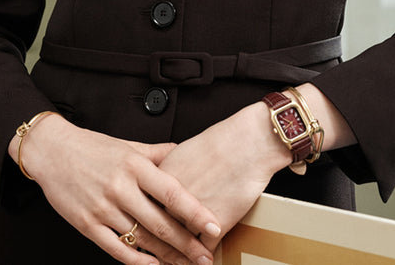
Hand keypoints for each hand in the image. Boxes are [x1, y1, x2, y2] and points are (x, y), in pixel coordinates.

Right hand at [10, 114, 220, 264]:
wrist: (52, 151)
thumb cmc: (93, 147)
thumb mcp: (129, 145)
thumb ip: (158, 153)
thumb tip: (186, 152)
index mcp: (134, 165)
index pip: (171, 192)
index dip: (195, 212)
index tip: (215, 226)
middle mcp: (120, 187)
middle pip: (160, 222)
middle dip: (187, 244)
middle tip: (206, 258)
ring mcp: (103, 208)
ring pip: (141, 239)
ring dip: (166, 257)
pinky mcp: (87, 225)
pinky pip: (117, 249)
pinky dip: (137, 261)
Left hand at [159, 103, 290, 253]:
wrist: (249, 142)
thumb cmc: (224, 140)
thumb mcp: (186, 151)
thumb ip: (172, 171)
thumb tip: (166, 184)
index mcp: (162, 177)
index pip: (145, 205)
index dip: (144, 219)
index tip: (145, 227)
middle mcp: (172, 198)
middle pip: (158, 228)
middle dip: (158, 242)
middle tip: (158, 249)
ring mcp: (192, 216)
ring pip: (179, 244)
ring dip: (178, 254)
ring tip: (177, 260)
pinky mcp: (213, 227)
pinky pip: (202, 251)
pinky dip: (201, 259)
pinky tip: (202, 260)